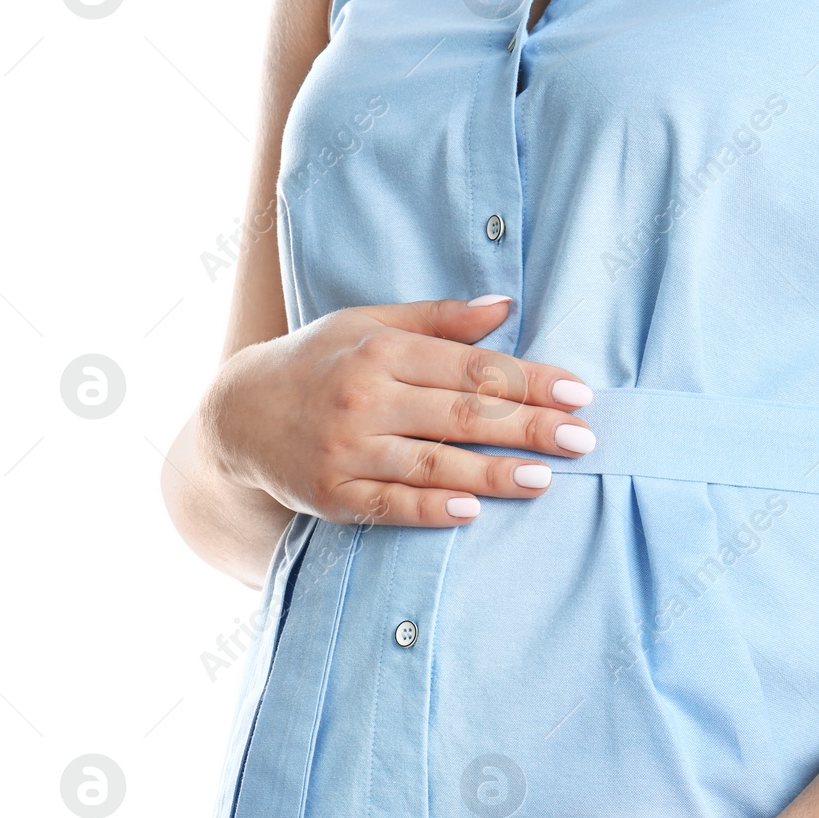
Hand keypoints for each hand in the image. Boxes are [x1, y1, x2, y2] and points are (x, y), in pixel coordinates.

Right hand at [203, 296, 595, 527]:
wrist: (236, 417)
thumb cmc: (317, 363)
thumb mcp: (368, 325)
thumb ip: (439, 320)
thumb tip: (506, 305)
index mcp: (381, 352)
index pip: (471, 368)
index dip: (529, 380)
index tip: (578, 394)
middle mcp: (364, 399)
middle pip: (462, 415)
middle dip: (528, 428)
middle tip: (582, 439)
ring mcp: (348, 451)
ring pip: (433, 464)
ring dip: (492, 473)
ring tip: (544, 479)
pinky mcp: (334, 496)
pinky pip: (392, 506)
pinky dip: (432, 509)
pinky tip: (474, 512)